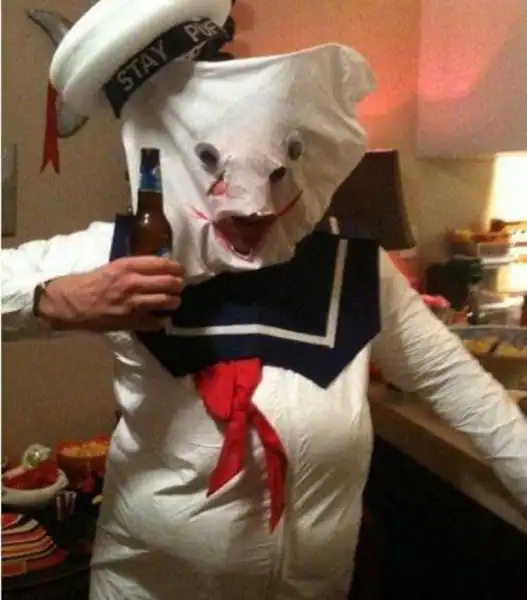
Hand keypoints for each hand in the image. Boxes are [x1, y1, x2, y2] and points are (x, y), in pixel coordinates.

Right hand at [36, 256, 184, 331]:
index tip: (180, 269)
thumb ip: (135, 267)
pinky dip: (160, 320)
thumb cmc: (91, 282)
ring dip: (174, 301)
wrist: (72, 303)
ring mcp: (133, 304)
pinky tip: (158, 317)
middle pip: (169, 282)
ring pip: (167, 301)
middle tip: (179, 285)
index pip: (162, 264)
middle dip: (179, 284)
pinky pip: (156, 322)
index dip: (176, 267)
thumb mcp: (113, 267)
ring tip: (173, 301)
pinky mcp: (131, 321)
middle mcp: (133, 283)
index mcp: (128, 266)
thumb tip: (158, 267)